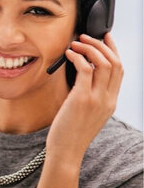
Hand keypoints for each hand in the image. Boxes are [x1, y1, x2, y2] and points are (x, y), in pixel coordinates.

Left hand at [46, 33, 122, 164]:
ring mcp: (97, 99)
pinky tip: (69, 53)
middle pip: (115, 63)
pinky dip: (77, 56)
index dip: (114, 50)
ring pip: (103, 63)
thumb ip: (90, 95)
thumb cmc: (70, 132)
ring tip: (76, 42)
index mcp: (111, 101)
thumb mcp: (87, 112)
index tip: (106, 37)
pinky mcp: (82, 98)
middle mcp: (108, 99)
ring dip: (89, 48)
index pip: (120, 70)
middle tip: (86, 36)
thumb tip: (81, 73)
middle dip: (101, 44)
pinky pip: (85, 69)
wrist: (66, 151)